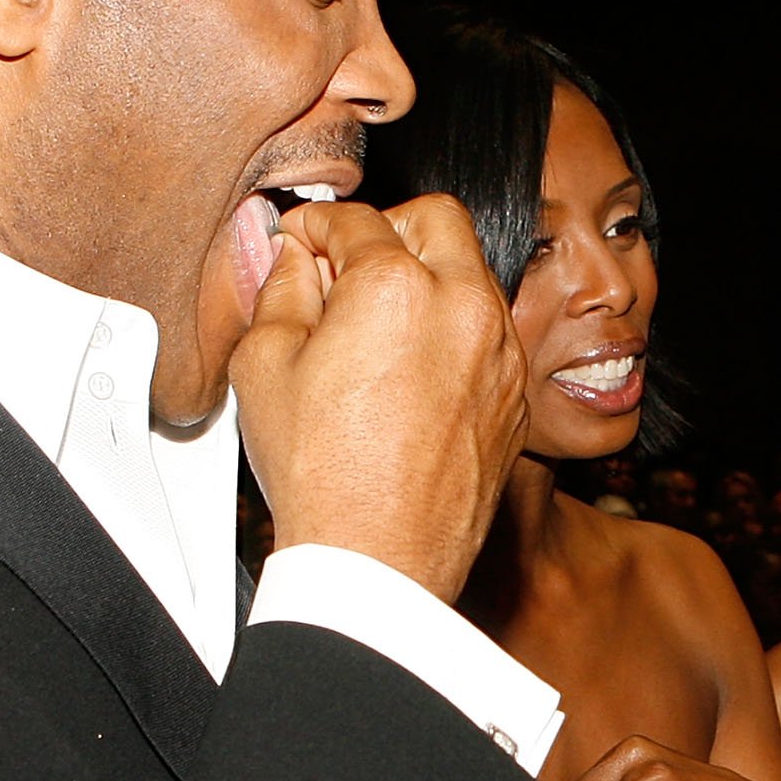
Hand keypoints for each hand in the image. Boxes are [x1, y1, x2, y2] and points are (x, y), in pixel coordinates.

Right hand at [229, 194, 525, 599]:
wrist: (380, 562)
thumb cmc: (322, 475)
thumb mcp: (264, 365)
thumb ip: (279, 288)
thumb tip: (292, 258)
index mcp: (397, 286)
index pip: (355, 219)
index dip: (314, 226)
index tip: (300, 242)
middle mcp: (463, 306)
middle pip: (436, 218)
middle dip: (388, 227)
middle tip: (349, 266)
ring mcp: (500, 352)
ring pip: (473, 272)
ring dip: (429, 276)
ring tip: (378, 323)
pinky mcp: (516, 395)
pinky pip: (490, 332)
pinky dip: (454, 329)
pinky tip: (412, 368)